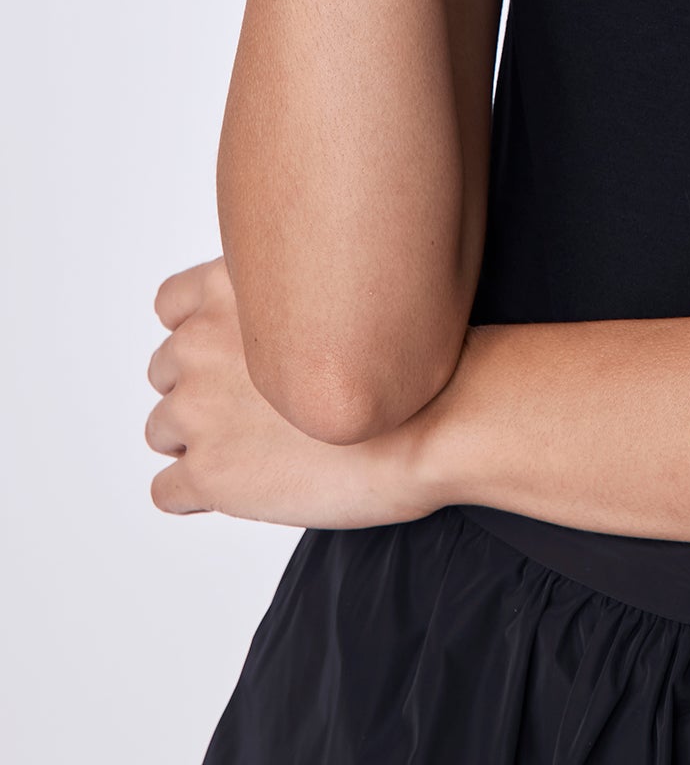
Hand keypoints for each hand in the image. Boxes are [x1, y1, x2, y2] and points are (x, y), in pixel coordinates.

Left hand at [146, 258, 429, 527]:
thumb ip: (282, 298)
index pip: (172, 305)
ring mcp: (199, 409)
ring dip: (201, 441)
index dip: (206, 333)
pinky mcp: (208, 473)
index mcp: (230, 286)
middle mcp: (201, 341)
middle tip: (262, 408)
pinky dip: (200, 495)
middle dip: (204, 389)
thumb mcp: (335, 290)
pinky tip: (252, 485)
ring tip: (262, 449)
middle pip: (165, 371)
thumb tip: (272, 323)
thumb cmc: (405, 357)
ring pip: (162, 431)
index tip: (241, 354)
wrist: (436, 417)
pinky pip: (167, 493)